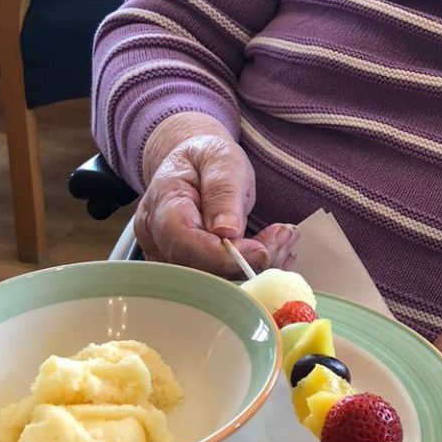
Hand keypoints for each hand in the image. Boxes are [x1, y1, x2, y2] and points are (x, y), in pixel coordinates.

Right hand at [134, 125, 297, 275]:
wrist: (194, 165)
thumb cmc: (206, 159)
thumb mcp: (220, 159)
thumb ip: (223, 191)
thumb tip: (228, 232)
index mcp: (162, 206)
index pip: (184, 242)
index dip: (223, 256)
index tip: (262, 251)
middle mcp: (157, 240)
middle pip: (197, 270)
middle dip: (247, 263)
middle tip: (284, 239)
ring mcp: (168, 259)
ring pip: (210, 282)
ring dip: (254, 269)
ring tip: (284, 241)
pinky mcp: (186, 270)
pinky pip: (218, 281)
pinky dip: (250, 271)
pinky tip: (273, 253)